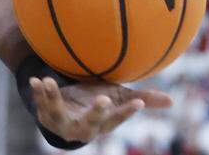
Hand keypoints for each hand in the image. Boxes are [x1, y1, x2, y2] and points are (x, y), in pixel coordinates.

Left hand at [29, 76, 172, 142]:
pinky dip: (37, 93)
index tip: (137, 102)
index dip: (127, 112)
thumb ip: (141, 99)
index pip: (118, 119)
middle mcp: (84, 128)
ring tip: (49, 80)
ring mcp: (63, 123)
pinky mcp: (46, 116)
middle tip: (104, 99)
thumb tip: (172, 101)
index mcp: (103, 124)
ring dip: (54, 98)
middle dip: (97, 112)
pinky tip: (35, 80)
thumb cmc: (95, 103)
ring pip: (59, 113)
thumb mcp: (117, 99)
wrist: (63, 113)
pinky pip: (40, 105)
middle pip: (91, 123)